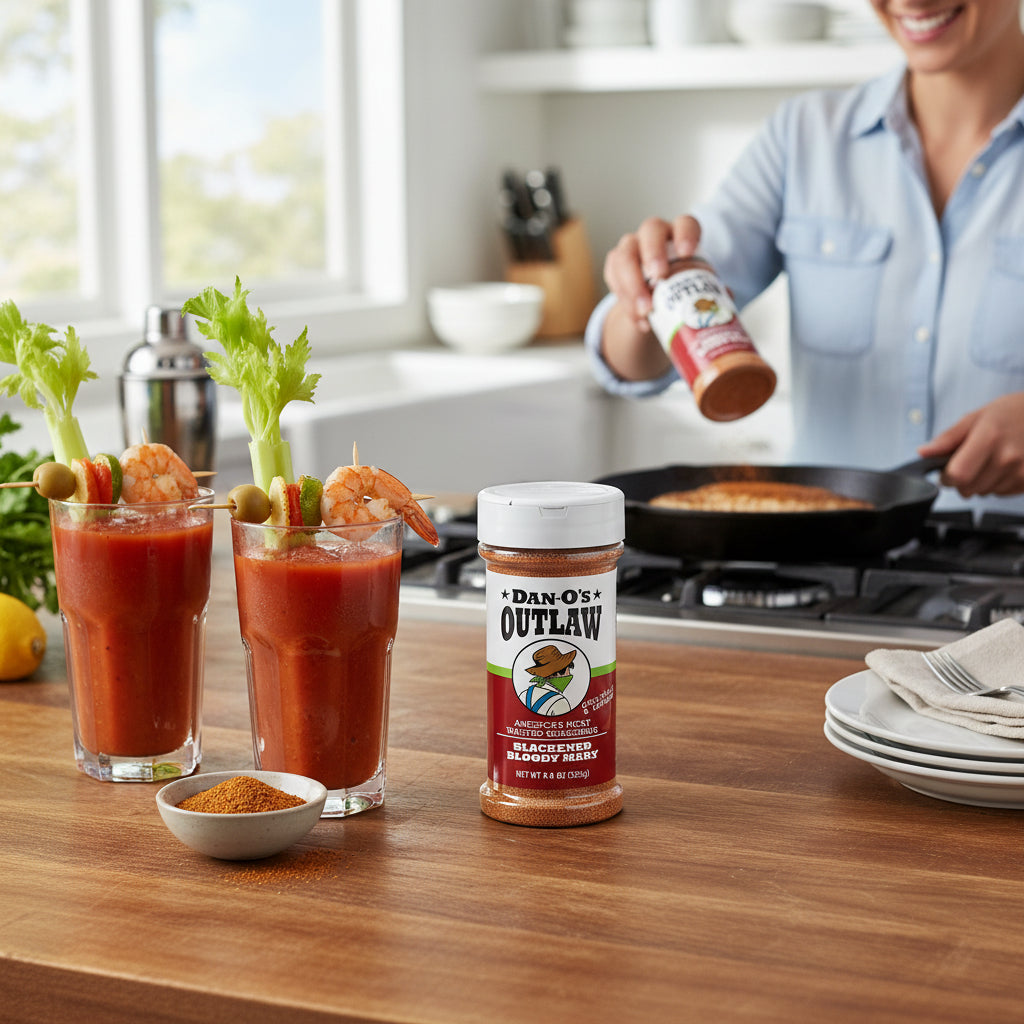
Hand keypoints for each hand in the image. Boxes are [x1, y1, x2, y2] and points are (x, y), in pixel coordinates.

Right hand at [603, 215, 702, 329]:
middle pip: (650, 230)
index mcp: (681, 234)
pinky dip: (625, 301)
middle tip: (659, 278)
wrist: (655, 304)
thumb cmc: (682, 289)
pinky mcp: (615, 265)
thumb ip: (711, 292)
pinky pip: (613, 277)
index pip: (685, 223)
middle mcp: (655, 235)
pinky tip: (640, 321)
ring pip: (625, 255)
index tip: (687, 253)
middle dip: (653, 253)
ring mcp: (632, 247)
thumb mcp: (697, 289)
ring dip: (633, 284)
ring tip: (646, 311)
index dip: (686, 234)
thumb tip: (726, 298)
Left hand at [918, 392, 1023, 496]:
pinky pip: (1002, 493)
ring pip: (984, 493)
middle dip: (962, 481)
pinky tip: (1005, 466)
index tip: (947, 471)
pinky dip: (998, 484)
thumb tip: (923, 452)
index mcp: (989, 438)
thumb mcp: (976, 417)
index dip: (947, 478)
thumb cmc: (1010, 413)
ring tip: (992, 460)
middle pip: (968, 489)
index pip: (958, 475)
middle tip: (971, 462)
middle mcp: (1007, 458)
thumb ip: (948, 438)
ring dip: (981, 482)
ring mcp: (1021, 471)